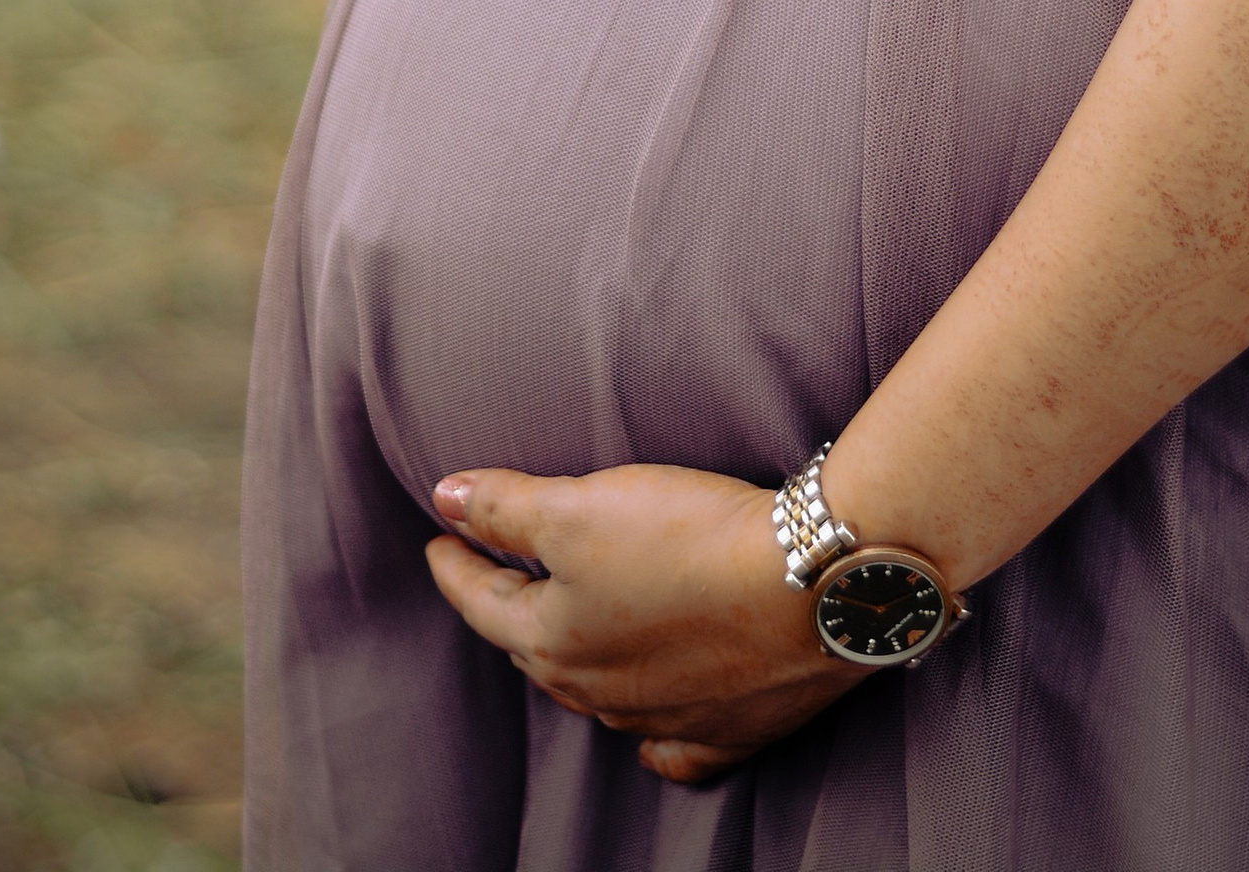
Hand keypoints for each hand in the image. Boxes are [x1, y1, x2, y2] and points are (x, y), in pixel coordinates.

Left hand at [425, 461, 857, 781]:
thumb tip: (444, 499)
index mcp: (554, 640)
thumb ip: (505, 507)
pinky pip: (673, 750)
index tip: (438, 539)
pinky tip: (649, 740)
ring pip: (599, 694)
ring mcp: (665, 722)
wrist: (810, 586)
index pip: (483, 600)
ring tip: (565, 630)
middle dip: (510, 612)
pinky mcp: (729, 731)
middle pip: (537, 650)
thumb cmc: (688, 538)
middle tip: (496, 578)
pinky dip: (653, 741)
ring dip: (575, 661)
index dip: (455, 563)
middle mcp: (601, 693)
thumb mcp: (580, 505)